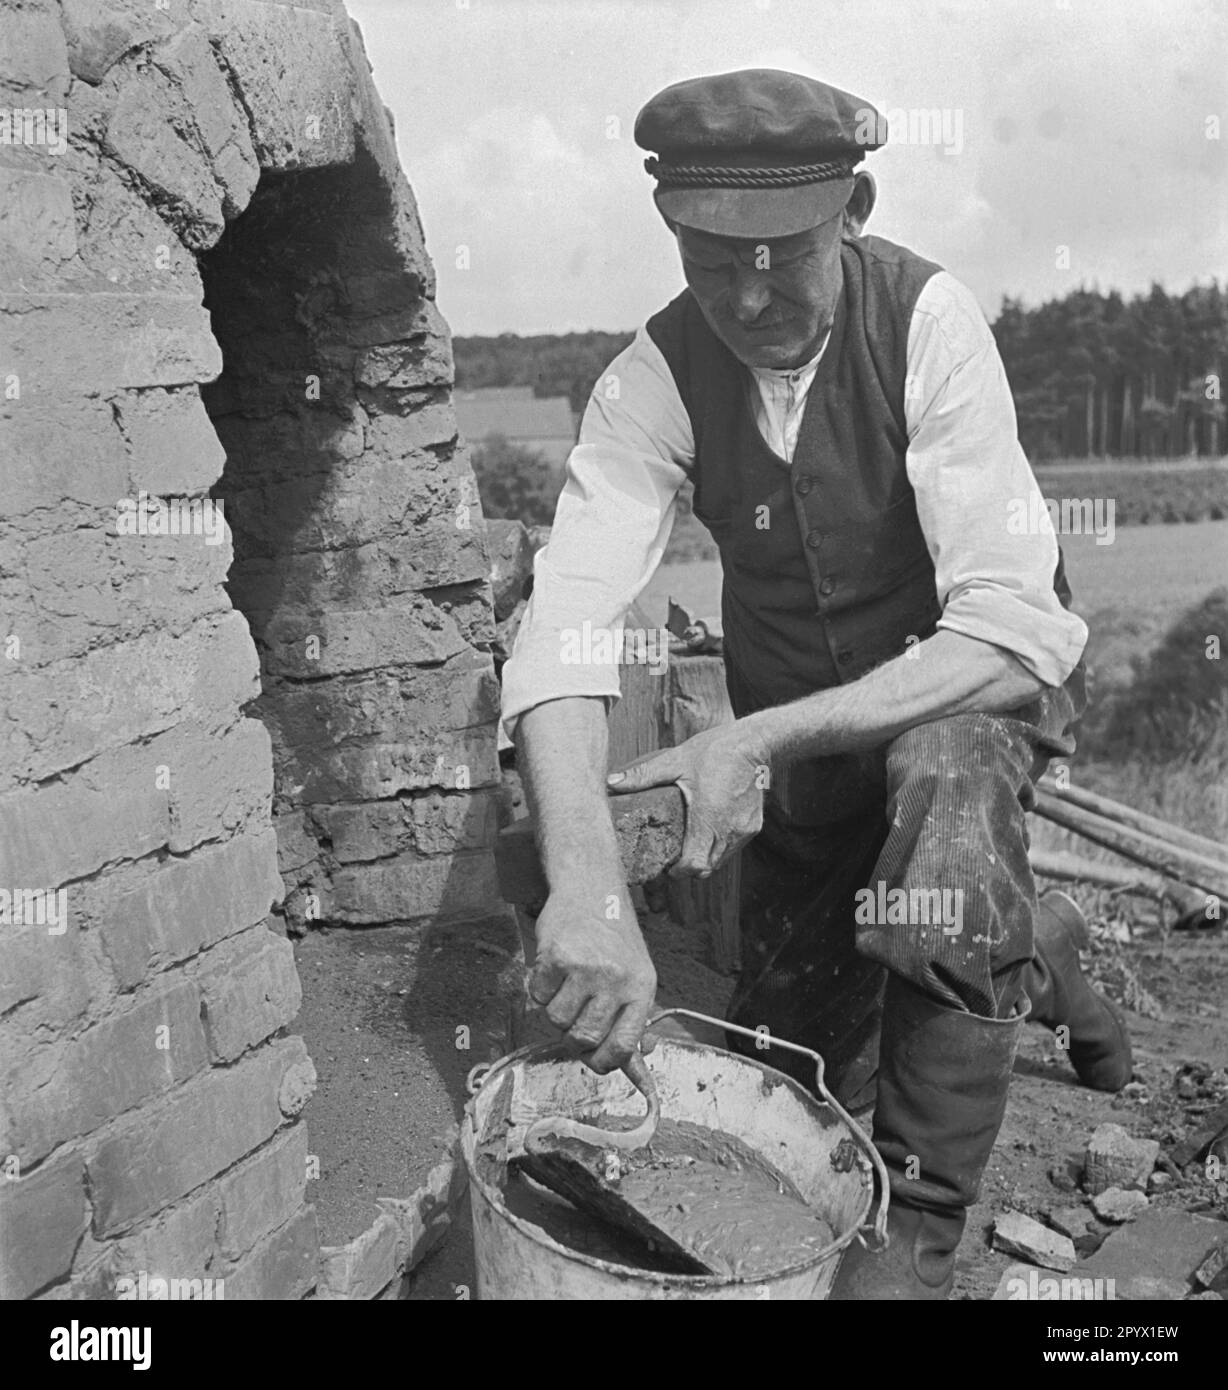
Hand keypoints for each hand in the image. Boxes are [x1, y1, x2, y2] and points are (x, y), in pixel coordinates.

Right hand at [528, 882, 656, 1073]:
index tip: (593, 1060)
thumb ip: (631, 1023)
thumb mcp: (635, 977)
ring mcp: (586, 968)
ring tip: (566, 987)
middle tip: (574, 1018)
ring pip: (556, 1021)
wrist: (592, 890)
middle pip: (584, 1038)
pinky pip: (537, 997)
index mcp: (641, 989)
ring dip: (555, 1011)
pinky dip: (539, 990)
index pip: (623, 1046)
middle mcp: (616, 979)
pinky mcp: (556, 956)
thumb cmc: (614, 938)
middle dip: (573, 1038)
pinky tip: (553, 971)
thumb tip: (634, 1071)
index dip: (603, 1062)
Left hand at [607, 723, 766, 877]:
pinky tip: (708, 829)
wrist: (754, 743)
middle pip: (707, 868)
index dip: (679, 871)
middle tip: (673, 857)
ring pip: (721, 860)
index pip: (694, 866)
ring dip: (705, 857)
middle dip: (689, 867)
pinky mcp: (753, 826)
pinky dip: (720, 845)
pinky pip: (733, 847)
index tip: (668, 866)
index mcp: (707, 820)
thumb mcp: (675, 762)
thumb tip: (611, 781)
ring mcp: (743, 830)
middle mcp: (729, 831)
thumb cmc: (715, 751)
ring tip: (689, 842)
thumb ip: (642, 776)